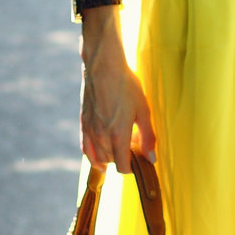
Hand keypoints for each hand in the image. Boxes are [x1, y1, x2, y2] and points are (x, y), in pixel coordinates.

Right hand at [80, 16, 155, 171]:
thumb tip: (151, 159)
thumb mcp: (144, 111)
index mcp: (118, 135)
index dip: (132, 167)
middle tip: (133, 144)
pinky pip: (86, 149)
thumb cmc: (126, 86)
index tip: (140, 158)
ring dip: (110, 157)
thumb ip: (148, 137)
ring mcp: (90, 131)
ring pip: (98, 157)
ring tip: (120, 144)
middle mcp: (101, 137)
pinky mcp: (83, 124)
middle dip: (123, 158)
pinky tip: (100, 157)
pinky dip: (93, 156)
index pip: (123, 167)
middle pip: (112, 162)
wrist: (103, 67)